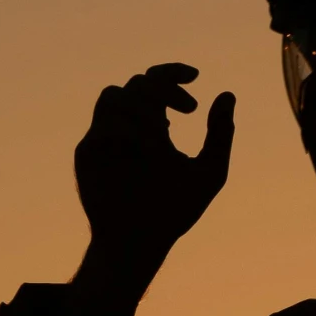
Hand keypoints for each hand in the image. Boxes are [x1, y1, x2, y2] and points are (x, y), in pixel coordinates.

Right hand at [72, 63, 234, 304]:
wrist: (143, 242)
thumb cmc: (174, 211)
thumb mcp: (209, 172)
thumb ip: (220, 135)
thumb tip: (228, 94)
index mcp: (152, 128)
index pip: (155, 83)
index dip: (172, 72)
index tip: (196, 77)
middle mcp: (126, 129)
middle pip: (138, 83)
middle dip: (165, 89)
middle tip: (189, 111)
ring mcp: (104, 138)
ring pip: (114, 94)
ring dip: (144, 108)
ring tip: (164, 135)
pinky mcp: (88, 153)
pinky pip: (103, 126)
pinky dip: (128, 131)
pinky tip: (147, 149)